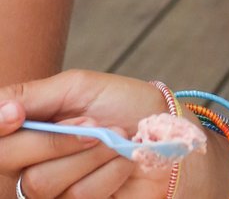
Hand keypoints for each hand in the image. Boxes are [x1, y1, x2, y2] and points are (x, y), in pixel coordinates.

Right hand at [0, 71, 170, 197]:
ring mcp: (48, 192)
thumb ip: (35, 95)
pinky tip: (123, 162)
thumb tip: (2, 108)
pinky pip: (77, 197)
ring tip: (117, 139)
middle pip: (8, 160)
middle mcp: (27, 164)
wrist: (165, 133)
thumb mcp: (80, 87)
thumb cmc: (123, 106)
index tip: (17, 116)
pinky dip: (108, 172)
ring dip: (91, 154)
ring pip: (41, 182)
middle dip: (58, 138)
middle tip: (94, 124)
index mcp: (26, 129)